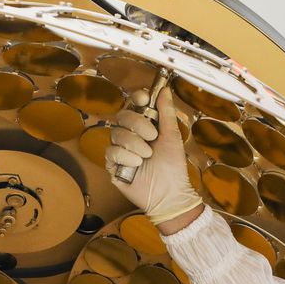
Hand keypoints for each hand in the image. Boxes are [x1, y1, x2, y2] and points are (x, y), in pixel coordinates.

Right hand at [105, 88, 202, 225]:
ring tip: (147, 156)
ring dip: (134, 144)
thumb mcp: (172, 136)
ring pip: (116, 133)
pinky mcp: (114, 164)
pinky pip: (111, 151)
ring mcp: (122, 149)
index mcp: (147, 125)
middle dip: (137, 124)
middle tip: (152, 137)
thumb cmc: (173, 167)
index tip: (144, 99)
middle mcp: (132, 134)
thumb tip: (165, 90)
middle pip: (123, 116)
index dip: (137, 99)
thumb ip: (166, 112)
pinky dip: (126, 157)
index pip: (135, 104)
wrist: (168, 193)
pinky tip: (136, 164)